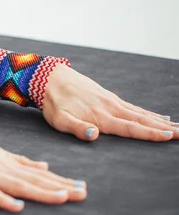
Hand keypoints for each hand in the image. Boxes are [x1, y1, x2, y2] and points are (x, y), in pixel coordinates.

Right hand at [0, 131, 86, 212]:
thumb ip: (21, 160)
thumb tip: (45, 165)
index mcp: (9, 162)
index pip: (40, 174)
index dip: (60, 180)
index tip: (80, 186)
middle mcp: (3, 168)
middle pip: (35, 180)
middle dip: (59, 187)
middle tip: (81, 193)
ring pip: (19, 186)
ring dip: (40, 192)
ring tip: (61, 197)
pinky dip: (4, 200)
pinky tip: (18, 206)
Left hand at [42, 64, 177, 141]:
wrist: (49, 78)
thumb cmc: (53, 103)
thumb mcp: (59, 119)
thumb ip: (76, 128)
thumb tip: (94, 135)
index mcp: (100, 117)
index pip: (129, 128)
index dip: (149, 133)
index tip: (168, 136)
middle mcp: (110, 108)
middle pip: (142, 120)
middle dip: (164, 128)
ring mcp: (111, 101)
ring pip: (140, 113)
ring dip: (160, 121)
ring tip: (178, 127)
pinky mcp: (108, 96)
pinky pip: (132, 107)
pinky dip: (148, 113)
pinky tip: (158, 117)